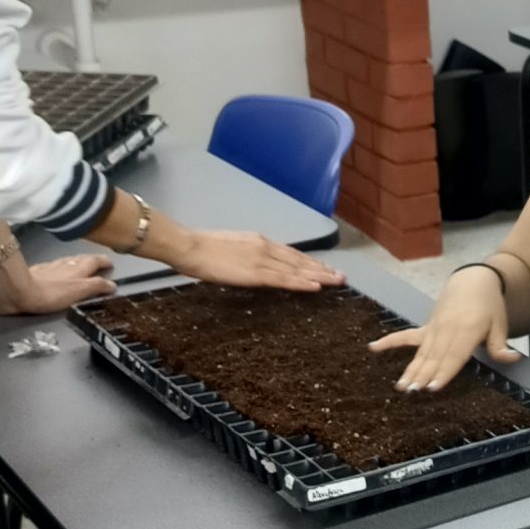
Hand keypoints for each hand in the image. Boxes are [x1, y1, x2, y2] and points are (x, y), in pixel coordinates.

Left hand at [0, 251, 115, 315]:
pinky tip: (53, 269)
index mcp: (77, 270)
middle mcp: (64, 266)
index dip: (103, 262)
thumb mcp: (78, 291)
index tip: (109, 263)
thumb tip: (112, 284)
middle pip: (81, 259)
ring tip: (79, 263)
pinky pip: (50, 266)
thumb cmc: (48, 294)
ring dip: (75, 261)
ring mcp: (49, 268)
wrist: (16, 291)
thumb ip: (96, 287)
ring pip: (66, 261)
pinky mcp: (35, 272)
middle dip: (91, 259)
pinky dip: (57, 267)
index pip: (94, 262)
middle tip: (98, 261)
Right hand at [174, 231, 343, 292]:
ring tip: (337, 281)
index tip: (324, 267)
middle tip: (341, 276)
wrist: (189, 246)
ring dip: (319, 276)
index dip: (310, 261)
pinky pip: (284, 279)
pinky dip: (302, 283)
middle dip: (322, 269)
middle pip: (300, 260)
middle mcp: (266, 248)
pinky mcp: (255, 272)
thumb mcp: (231, 248)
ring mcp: (262, 259)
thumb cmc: (201, 250)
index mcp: (259, 242)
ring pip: (297, 270)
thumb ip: (246, 255)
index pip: (291, 253)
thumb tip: (254, 265)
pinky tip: (316, 287)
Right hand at [370, 271, 514, 392]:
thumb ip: (500, 344)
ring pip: (420, 353)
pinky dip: (389, 342)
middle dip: (422, 376)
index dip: (443, 372)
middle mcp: (447, 331)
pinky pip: (406, 336)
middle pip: (434, 358)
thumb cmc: (489, 305)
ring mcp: (434, 328)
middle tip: (412, 392)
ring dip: (410, 370)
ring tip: (400, 386)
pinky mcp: (426, 327)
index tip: (433, 387)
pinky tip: (373, 348)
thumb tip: (512, 358)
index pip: (454, 356)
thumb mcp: (501, 324)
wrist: (473, 280)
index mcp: (467, 331)